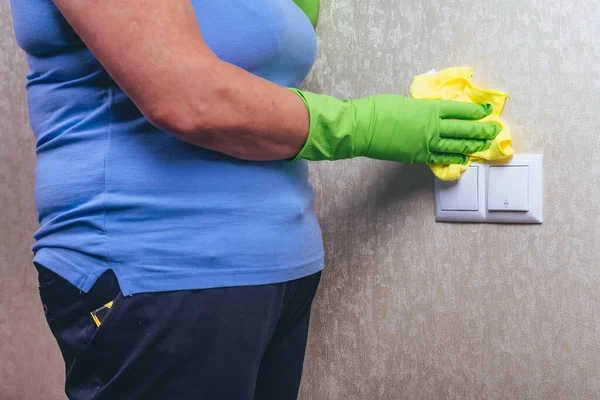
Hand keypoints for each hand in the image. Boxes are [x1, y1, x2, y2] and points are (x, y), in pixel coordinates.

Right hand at [291, 90, 500, 164]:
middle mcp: (433, 126)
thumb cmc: (378, 109)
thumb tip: (429, 111)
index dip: (475, 111)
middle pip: (463, 128)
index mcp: (430, 108)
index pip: (460, 110)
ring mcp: (427, 143)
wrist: (363, 128)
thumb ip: (421, 108)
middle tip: (495, 130)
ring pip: (456, 144)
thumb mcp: (404, 102)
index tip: (487, 111)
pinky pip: (441, 158)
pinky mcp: (418, 156)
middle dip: (481, 129)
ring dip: (473, 145)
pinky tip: (464, 159)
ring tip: (485, 145)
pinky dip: (454, 158)